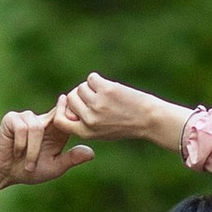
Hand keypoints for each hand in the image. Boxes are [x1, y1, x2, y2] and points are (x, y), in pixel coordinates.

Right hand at [0, 109, 93, 211]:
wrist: (2, 172)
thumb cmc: (28, 170)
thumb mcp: (54, 167)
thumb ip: (70, 159)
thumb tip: (92, 153)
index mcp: (55, 130)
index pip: (68, 116)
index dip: (74, 116)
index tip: (78, 121)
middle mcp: (42, 121)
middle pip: (56, 113)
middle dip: (60, 119)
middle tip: (60, 133)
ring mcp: (26, 118)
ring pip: (37, 128)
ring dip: (32, 151)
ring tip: (28, 164)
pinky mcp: (12, 119)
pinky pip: (22, 129)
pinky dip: (21, 144)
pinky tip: (16, 152)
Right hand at [51, 74, 191, 154]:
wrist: (151, 120)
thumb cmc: (128, 125)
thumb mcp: (103, 131)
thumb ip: (86, 121)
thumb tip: (69, 100)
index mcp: (87, 133)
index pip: (60, 121)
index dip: (60, 108)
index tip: (64, 99)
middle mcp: (89, 120)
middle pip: (71, 98)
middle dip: (80, 94)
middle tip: (96, 95)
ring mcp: (97, 104)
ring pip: (81, 87)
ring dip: (91, 86)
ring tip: (106, 93)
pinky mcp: (106, 90)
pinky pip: (92, 78)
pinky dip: (98, 79)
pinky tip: (109, 86)